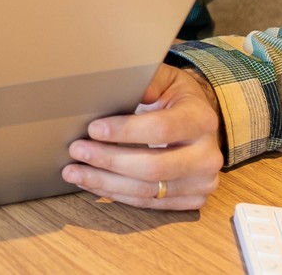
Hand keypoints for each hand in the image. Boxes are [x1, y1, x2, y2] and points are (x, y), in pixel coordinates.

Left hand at [61, 63, 224, 210]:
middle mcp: (207, 155)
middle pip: (153, 167)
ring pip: (147, 191)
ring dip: (106, 182)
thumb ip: (145, 81)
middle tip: (77, 151)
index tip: (93, 129)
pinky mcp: (192, 200)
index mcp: (201, 119)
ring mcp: (202, 182)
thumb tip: (116, 85)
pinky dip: (116, 193)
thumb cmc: (175, 97)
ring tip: (74, 172)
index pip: (161, 129)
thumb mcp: (165, 79)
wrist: (199, 123)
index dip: (125, 131)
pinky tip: (93, 183)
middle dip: (110, 160)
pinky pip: (148, 203)